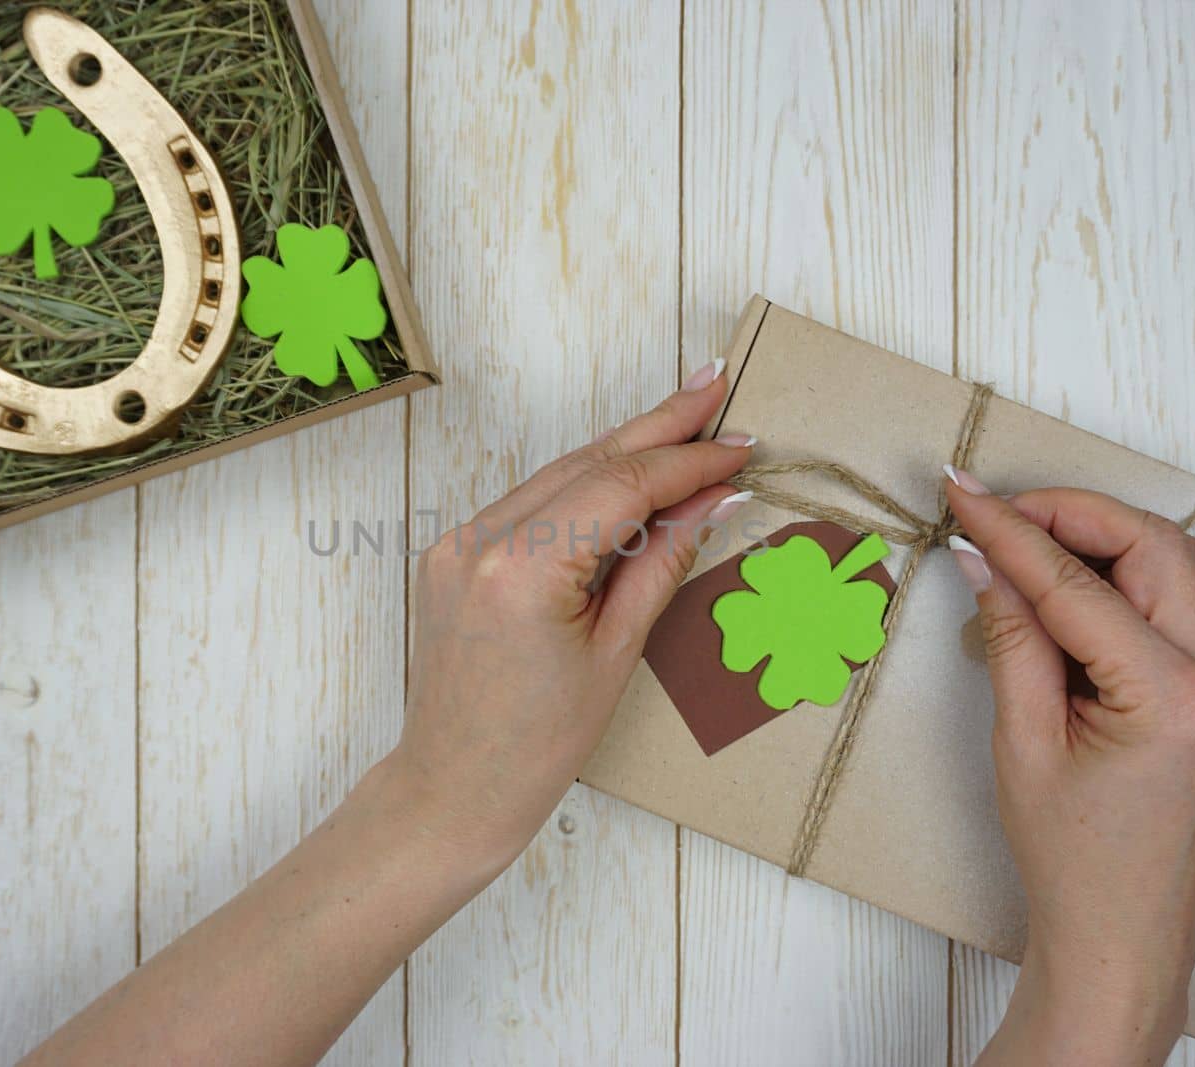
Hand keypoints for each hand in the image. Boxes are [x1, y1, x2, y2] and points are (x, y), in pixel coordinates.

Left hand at [391, 360, 754, 871]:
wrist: (454, 786)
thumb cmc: (537, 743)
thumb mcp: (618, 652)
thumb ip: (663, 561)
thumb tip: (712, 498)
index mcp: (523, 568)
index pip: (622, 487)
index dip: (688, 461)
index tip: (741, 444)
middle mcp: (480, 539)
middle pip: (587, 461)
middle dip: (658, 425)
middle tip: (714, 385)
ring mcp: (458, 541)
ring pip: (558, 473)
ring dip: (623, 448)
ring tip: (685, 418)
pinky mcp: (453, 551)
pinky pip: (530, 501)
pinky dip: (583, 484)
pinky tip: (628, 469)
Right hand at [944, 472, 1194, 1065]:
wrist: (1121, 928)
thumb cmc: (1069, 853)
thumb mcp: (1021, 742)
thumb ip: (1011, 638)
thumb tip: (983, 559)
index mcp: (1171, 696)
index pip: (1077, 583)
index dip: (1011, 530)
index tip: (961, 494)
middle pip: (1154, 546)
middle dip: (1071, 514)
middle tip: (997, 511)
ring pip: (1183, 560)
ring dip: (1110, 534)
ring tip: (1033, 538)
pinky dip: (1142, 567)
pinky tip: (1089, 577)